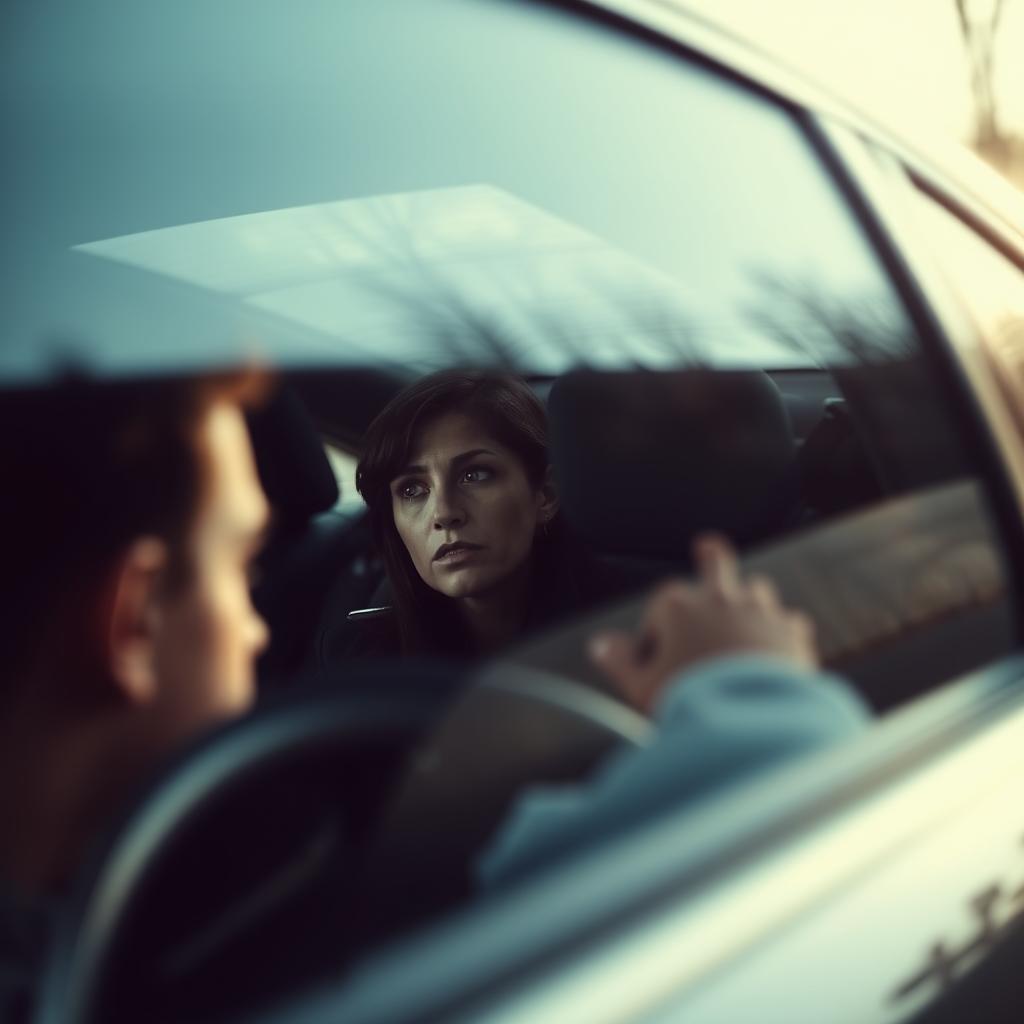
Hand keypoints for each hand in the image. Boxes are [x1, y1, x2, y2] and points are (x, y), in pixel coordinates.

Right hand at [588, 533, 817, 712]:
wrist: (753, 721)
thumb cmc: (691, 702)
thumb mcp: (641, 686)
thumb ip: (618, 662)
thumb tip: (600, 645)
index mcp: (677, 606)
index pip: (660, 603)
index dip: (655, 630)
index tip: (656, 657)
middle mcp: (719, 598)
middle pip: (716, 561)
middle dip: (710, 554)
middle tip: (707, 547)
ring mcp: (759, 611)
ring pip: (755, 588)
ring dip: (747, 600)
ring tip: (742, 616)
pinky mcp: (791, 632)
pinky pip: (788, 621)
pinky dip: (781, 632)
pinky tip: (778, 649)